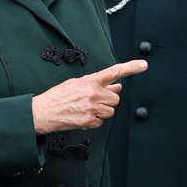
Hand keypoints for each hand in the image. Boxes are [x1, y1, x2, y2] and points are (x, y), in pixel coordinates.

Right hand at [31, 60, 146, 134]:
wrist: (43, 112)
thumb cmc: (58, 96)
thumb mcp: (76, 84)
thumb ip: (99, 85)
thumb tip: (118, 86)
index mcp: (90, 81)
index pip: (114, 72)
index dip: (131, 67)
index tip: (143, 64)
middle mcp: (94, 94)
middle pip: (115, 99)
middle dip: (108, 100)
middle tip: (94, 100)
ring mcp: (93, 108)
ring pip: (110, 111)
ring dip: (102, 111)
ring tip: (86, 108)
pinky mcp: (90, 121)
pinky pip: (101, 121)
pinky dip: (95, 120)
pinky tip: (82, 116)